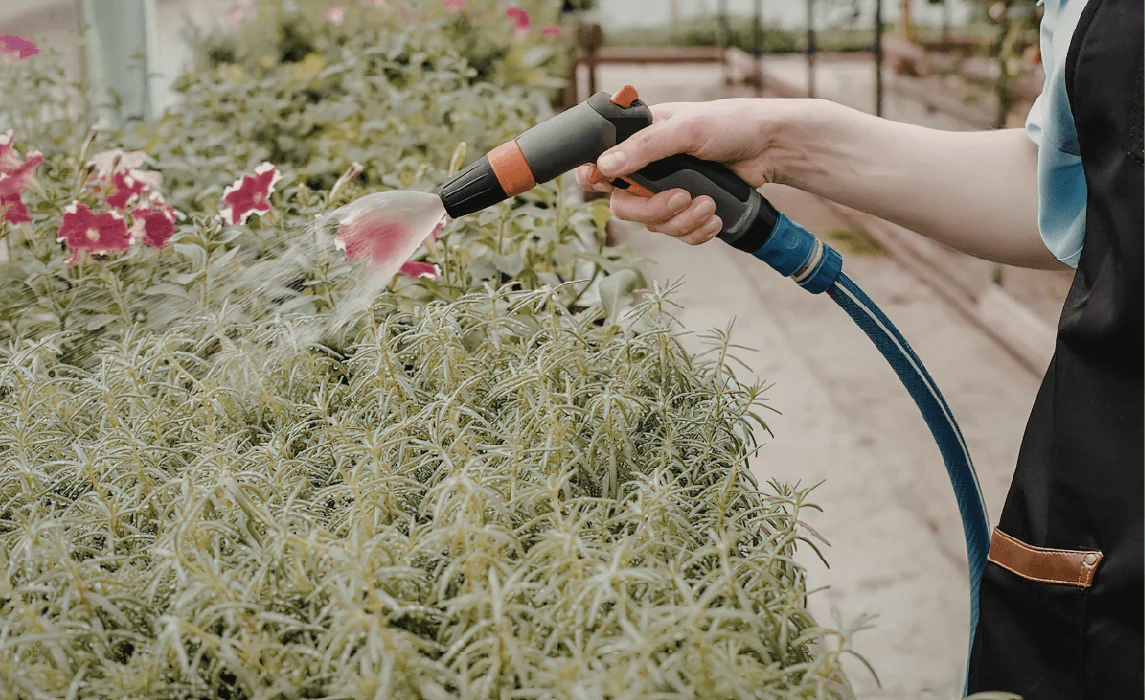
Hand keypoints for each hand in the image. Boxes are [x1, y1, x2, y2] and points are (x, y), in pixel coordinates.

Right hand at [576, 99, 786, 244]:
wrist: (772, 147)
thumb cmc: (730, 124)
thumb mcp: (687, 128)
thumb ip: (645, 147)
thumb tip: (604, 165)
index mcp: (639, 139)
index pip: (599, 164)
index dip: (594, 180)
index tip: (605, 187)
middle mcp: (648, 168)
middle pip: (624, 206)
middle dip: (653, 210)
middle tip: (682, 198)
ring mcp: (666, 190)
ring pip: (653, 225)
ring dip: (682, 222)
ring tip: (709, 205)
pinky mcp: (687, 209)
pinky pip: (677, 234)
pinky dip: (695, 232)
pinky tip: (714, 218)